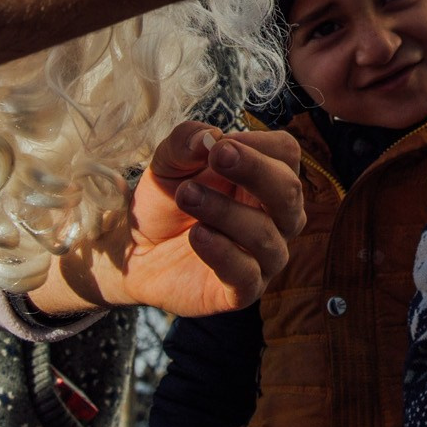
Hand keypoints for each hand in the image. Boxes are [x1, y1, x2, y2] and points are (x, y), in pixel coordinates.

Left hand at [28, 121, 305, 316]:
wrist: (137, 250)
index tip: (218, 145)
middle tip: (216, 156)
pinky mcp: (244, 291)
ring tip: (186, 195)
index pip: (287, 153)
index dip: (257, 145)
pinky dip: (223, 252)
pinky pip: (247, 275)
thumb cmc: (167, 200)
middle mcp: (278, 217)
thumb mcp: (168, 162)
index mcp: (267, 179)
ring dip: (225, 210)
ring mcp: (265, 257)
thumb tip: (209, 136)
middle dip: (254, 170)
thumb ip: (186, 141)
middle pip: (289, 190)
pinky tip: (196, 235)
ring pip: (266, 234)